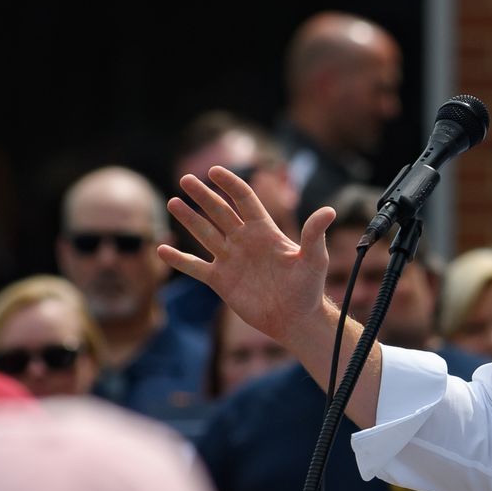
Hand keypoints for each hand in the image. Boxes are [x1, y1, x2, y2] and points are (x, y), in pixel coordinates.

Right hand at [161, 167, 335, 344]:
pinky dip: (179, 259)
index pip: (244, 200)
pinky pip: (195, 266)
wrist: (295, 319)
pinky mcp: (220, 280)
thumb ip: (315, 234)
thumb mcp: (313, 259)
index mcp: (265, 231)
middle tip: (185, 178)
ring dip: (188, 219)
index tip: (214, 171)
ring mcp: (230, 259)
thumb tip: (329, 211)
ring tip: (173, 202)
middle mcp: (245, 241)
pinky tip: (162, 249)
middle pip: (220, 212)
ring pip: (205, 233)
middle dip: (203, 195)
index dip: (230, 184)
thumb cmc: (308, 288)